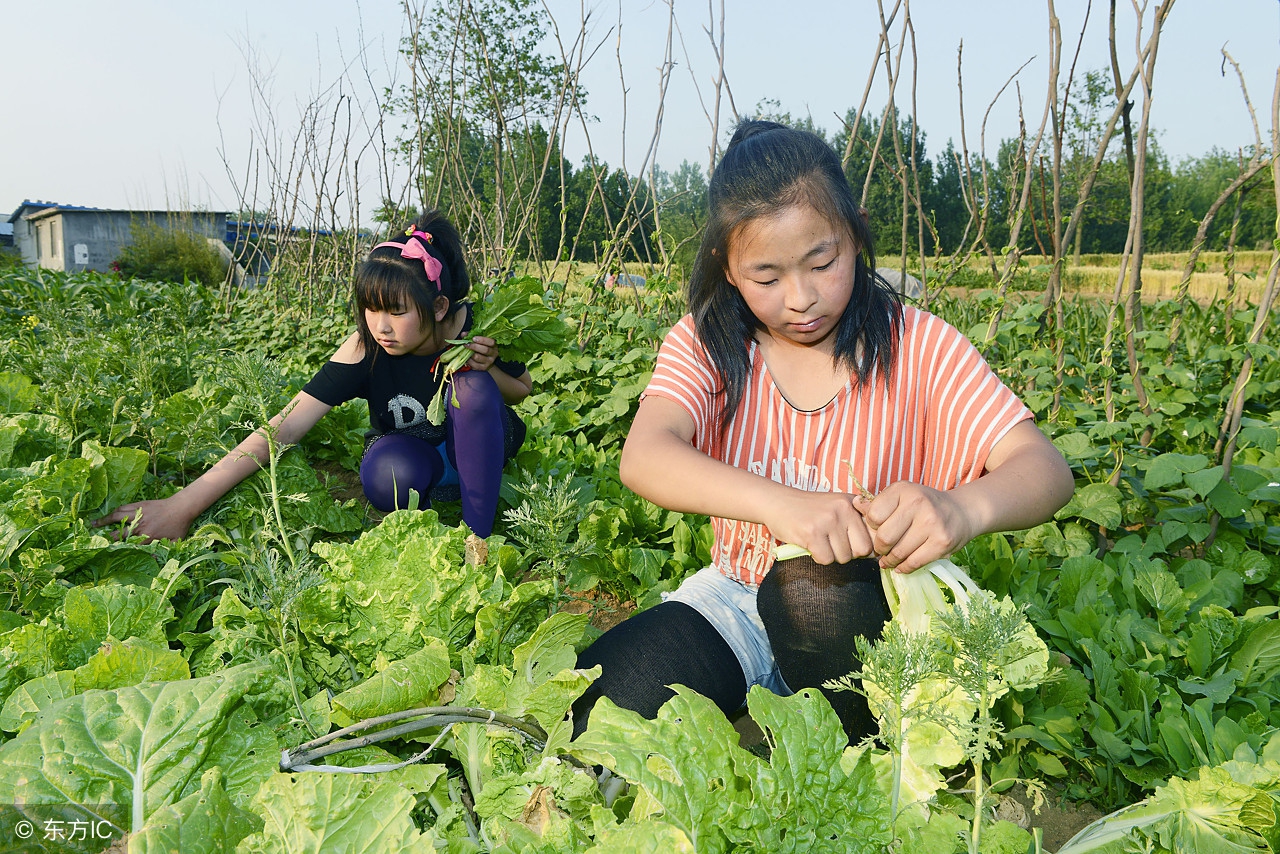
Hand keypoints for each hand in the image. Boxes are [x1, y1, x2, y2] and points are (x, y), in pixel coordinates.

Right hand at [92, 497, 195, 542]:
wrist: (182, 507)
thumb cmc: (179, 525)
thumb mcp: (175, 542)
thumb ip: (164, 551)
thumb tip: (153, 559)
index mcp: (148, 536)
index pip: (129, 545)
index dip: (118, 548)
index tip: (108, 552)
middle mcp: (140, 526)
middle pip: (119, 532)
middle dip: (107, 537)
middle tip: (95, 540)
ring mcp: (138, 513)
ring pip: (117, 517)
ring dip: (104, 520)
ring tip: (92, 524)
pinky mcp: (139, 505)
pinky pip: (123, 507)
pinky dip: (114, 511)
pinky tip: (108, 514)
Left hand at [465, 335, 499, 371]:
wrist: (485, 360)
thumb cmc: (482, 347)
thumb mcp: (479, 340)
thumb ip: (472, 336)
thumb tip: (463, 334)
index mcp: (494, 345)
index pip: (491, 342)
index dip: (482, 340)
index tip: (473, 338)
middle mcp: (493, 354)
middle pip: (485, 350)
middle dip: (474, 346)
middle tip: (467, 344)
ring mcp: (488, 362)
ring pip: (478, 357)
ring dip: (470, 353)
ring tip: (465, 350)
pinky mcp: (483, 368)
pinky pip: (474, 364)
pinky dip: (468, 360)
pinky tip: (467, 357)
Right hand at [764, 489, 873, 564]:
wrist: (776, 502)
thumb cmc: (809, 509)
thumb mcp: (836, 507)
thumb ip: (857, 522)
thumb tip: (877, 550)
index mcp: (852, 503)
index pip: (872, 537)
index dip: (862, 546)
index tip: (849, 544)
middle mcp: (842, 509)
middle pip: (862, 550)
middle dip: (848, 554)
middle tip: (832, 545)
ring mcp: (827, 521)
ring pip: (843, 557)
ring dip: (831, 555)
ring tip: (819, 542)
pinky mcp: (812, 533)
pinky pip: (826, 559)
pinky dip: (818, 557)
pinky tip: (810, 545)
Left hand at [853, 482, 975, 572]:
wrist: (962, 511)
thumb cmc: (924, 504)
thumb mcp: (902, 496)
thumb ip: (878, 503)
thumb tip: (854, 504)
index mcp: (904, 490)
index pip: (874, 515)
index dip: (871, 526)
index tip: (877, 529)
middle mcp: (918, 503)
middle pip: (885, 537)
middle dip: (880, 548)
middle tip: (882, 550)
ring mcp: (932, 523)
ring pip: (899, 552)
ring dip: (890, 561)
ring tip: (889, 560)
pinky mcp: (942, 542)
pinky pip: (914, 562)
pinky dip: (904, 568)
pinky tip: (900, 566)